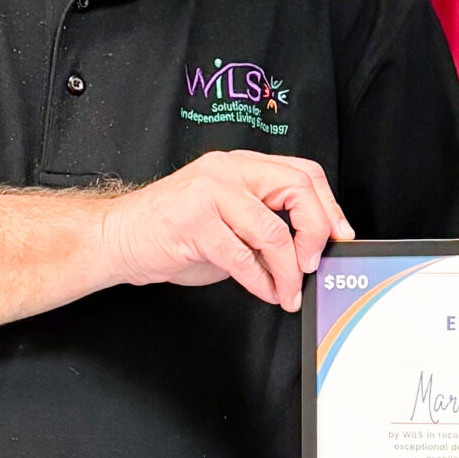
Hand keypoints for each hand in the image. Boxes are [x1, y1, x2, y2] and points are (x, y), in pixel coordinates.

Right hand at [97, 152, 353, 311]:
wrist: (118, 237)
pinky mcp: (194, 222)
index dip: (329, 206)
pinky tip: (264, 291)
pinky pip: (242, 257)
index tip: (340, 236)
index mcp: (241, 165)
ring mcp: (210, 192)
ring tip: (287, 291)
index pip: (303, 172)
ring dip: (287, 270)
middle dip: (314, 233)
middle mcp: (228, 170)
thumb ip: (265, 227)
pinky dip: (260, 281)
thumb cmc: (172, 230)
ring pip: (272, 230)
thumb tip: (306, 253)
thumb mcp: (228, 220)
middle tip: (312, 265)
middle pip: (296, 189)